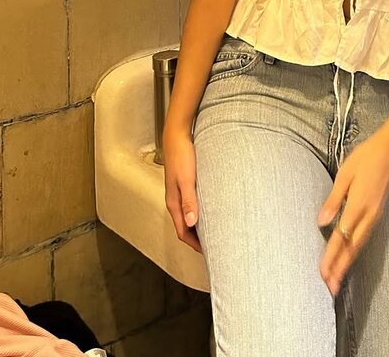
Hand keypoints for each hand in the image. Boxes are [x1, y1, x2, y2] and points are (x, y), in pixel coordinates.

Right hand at [163, 123, 202, 253]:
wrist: (177, 136)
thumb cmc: (182, 155)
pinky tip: (211, 209)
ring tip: (215, 230)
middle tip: (214, 245)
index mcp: (173, 203)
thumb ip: (189, 200)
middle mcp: (175, 200)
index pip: (182, 232)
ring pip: (188, 216)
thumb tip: (191, 223)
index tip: (209, 252)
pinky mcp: (185, 184)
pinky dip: (200, 212)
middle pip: (185, 227)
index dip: (195, 245)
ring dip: (199, 225)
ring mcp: (179, 192)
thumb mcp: (187, 179)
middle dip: (197, 238)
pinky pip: (192, 204)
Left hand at [317, 130, 388, 297]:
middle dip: (340, 268)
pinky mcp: (377, 214)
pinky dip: (355, 251)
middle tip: (329, 288)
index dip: (331, 258)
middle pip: (352, 248)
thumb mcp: (345, 174)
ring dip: (347, 263)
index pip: (341, 238)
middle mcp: (369, 215)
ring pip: (359, 245)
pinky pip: (364, 238)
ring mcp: (375, 216)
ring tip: (337, 279)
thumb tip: (321, 222)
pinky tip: (349, 257)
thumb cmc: (365, 158)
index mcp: (358, 205)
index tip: (322, 274)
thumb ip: (334, 199)